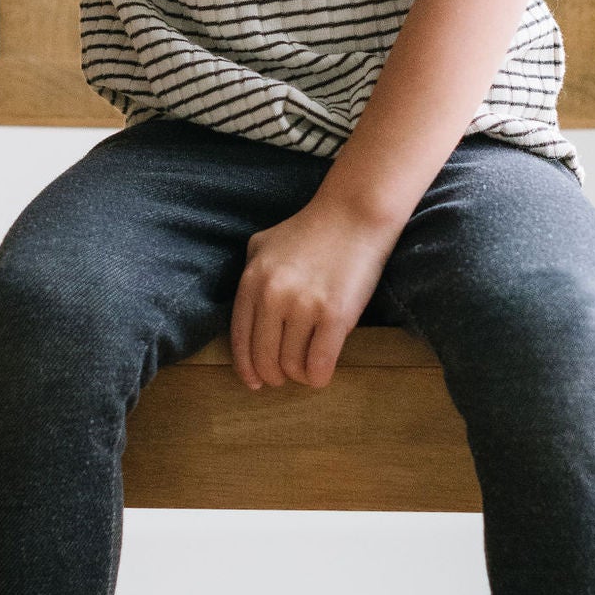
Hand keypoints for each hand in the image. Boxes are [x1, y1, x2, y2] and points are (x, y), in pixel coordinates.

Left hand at [229, 199, 397, 391]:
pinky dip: (319, 377)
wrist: (354, 213)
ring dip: (300, 375)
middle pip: (265, 358)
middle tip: (285, 377)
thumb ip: (250, 272)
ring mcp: (303, 306)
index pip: (240, 339)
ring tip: (308, 369)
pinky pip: (319, 365)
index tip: (254, 381)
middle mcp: (273, 296)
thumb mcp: (265, 243)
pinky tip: (322, 373)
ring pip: (292, 365)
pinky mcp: (334, 315)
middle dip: (274, 375)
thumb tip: (247, 307)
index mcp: (252, 281)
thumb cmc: (312, 228)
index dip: (246, 367)